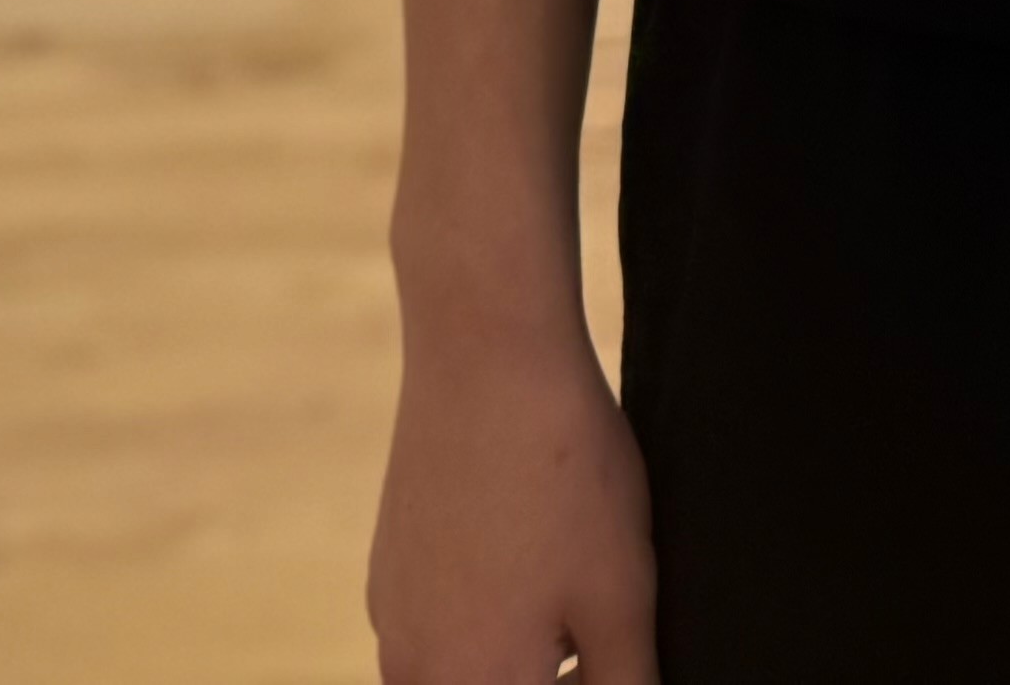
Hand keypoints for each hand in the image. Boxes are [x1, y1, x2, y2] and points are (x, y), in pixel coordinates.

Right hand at [368, 313, 657, 684]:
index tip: (615, 650)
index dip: (594, 678)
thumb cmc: (564, 476)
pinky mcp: (387, 579)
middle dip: (559, 677)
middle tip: (604, 632)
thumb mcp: (621, 597)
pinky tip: (530, 557)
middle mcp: (414, 673)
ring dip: (524, 663)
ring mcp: (391, 624)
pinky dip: (487, 622)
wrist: (484, 357)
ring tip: (575, 589)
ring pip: (470, 673)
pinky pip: (440, 633)